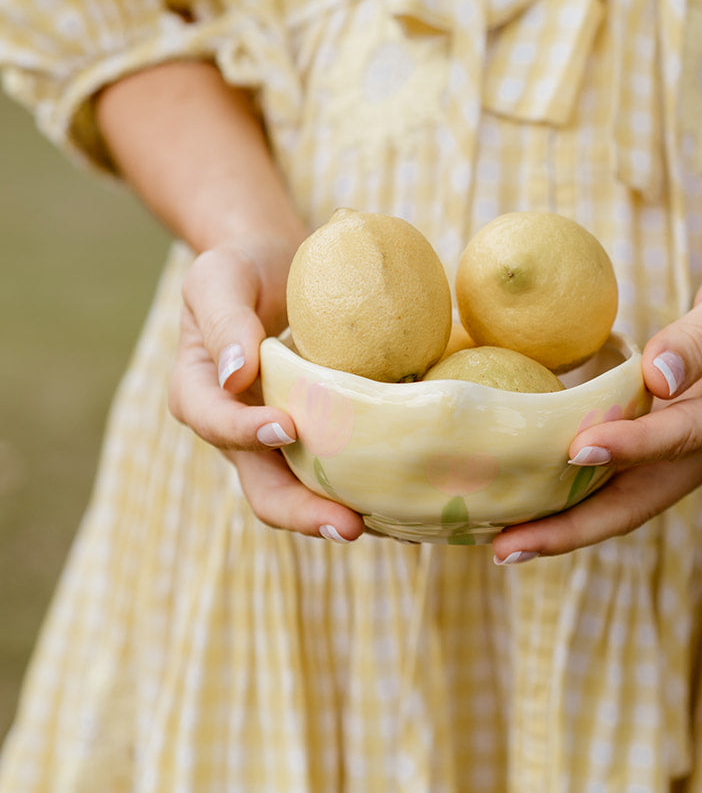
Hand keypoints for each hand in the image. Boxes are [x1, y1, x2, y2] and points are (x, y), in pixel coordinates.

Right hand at [168, 235, 364, 541]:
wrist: (278, 266)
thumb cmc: (243, 267)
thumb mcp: (219, 277)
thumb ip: (223, 319)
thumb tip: (234, 375)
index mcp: (199, 393)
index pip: (217, 423)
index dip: (246, 433)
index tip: (286, 428)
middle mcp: (238, 432)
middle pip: (264, 488)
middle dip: (304, 513)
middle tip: (348, 526)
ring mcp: (281, 443)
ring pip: (307, 494)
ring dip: (342, 514)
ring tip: (389, 526)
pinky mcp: (322, 439)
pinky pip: (342, 473)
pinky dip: (371, 490)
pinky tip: (411, 502)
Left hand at [491, 249, 701, 561]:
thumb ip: (700, 339)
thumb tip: (654, 377)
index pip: (679, 437)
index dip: (629, 446)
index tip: (577, 450)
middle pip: (641, 501)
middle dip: (575, 528)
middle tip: (508, 547)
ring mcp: (693, 455)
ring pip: (625, 501)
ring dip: (566, 523)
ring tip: (503, 541)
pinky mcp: (671, 447)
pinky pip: (621, 480)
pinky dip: (576, 494)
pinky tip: (530, 501)